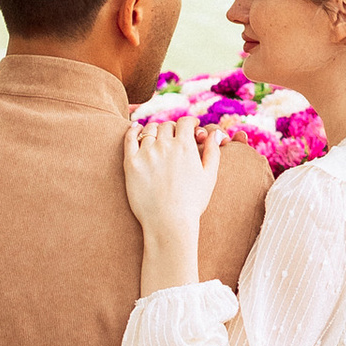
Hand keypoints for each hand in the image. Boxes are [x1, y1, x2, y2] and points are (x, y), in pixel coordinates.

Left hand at [125, 115, 223, 294]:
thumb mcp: (209, 176)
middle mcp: (165, 145)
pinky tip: (136, 129)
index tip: (191, 126)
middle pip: (167, 126)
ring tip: (157, 136)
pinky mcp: (131, 163)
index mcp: (186, 146)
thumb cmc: (192, 203)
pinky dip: (133, 130)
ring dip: (155, 130)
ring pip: (149, 130)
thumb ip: (213, 151)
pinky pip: (129, 138)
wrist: (169, 223)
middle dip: (173, 128)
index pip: (186, 122)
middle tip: (175, 135)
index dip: (190, 122)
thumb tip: (215, 133)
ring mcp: (146, 153)